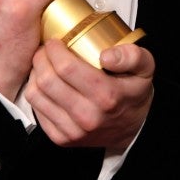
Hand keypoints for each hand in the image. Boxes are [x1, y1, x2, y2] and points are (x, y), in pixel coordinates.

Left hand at [26, 39, 154, 152]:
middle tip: (45, 49)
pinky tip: (45, 84)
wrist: (133, 130)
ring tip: (43, 65)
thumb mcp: (144, 68)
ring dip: (35, 74)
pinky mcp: (62, 139)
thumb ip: (131, 56)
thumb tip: (106, 55)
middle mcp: (88, 116)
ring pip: (36, 96)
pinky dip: (36, 93)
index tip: (55, 41)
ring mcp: (73, 131)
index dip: (54, 49)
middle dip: (41, 58)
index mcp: (107, 96)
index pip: (66, 68)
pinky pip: (37, 111)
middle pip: (47, 81)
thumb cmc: (134, 94)